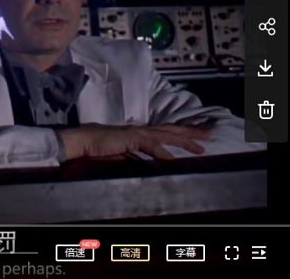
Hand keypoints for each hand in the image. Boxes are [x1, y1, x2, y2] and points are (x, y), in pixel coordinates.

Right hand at [58, 123, 210, 159]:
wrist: (82, 141)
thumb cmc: (97, 147)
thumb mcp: (121, 152)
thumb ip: (134, 155)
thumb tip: (148, 163)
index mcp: (139, 132)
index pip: (164, 130)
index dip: (181, 132)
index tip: (197, 134)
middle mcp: (140, 129)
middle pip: (171, 129)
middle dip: (191, 131)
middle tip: (210, 133)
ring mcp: (136, 132)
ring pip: (166, 135)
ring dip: (184, 141)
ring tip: (200, 147)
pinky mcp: (130, 138)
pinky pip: (150, 146)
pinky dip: (162, 153)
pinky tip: (173, 160)